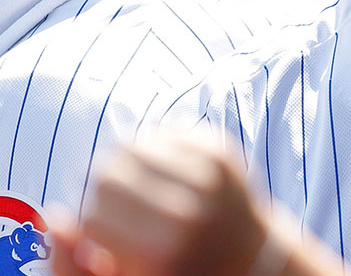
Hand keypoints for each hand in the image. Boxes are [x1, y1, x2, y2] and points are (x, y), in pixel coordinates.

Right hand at [51, 135, 344, 275]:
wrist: (250, 256)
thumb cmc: (178, 272)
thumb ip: (76, 265)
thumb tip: (56, 217)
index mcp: (166, 250)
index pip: (92, 217)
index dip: (93, 229)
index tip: (113, 241)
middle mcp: (191, 209)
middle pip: (106, 175)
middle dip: (102, 193)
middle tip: (121, 211)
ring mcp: (211, 174)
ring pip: (130, 145)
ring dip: (124, 166)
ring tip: (138, 189)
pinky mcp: (222, 148)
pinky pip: (161, 130)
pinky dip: (151, 148)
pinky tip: (161, 172)